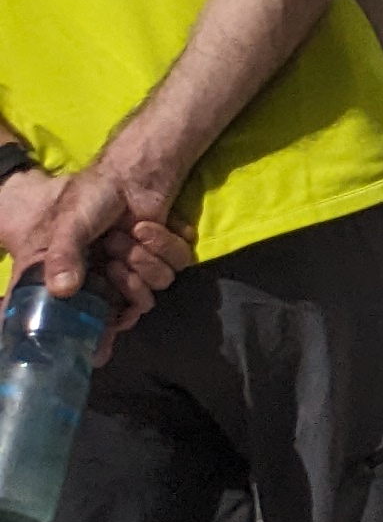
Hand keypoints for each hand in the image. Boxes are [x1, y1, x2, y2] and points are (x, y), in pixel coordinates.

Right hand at [2, 169, 185, 333]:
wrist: (132, 172)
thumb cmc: (92, 198)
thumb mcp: (69, 226)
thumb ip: (64, 256)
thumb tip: (63, 290)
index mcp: (88, 278)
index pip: (97, 318)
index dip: (102, 334)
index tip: (104, 348)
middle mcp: (116, 277)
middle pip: (134, 306)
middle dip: (128, 281)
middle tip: (115, 255)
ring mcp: (145, 265)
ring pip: (159, 285)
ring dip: (146, 257)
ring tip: (131, 233)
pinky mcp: (170, 252)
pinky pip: (180, 262)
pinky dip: (166, 243)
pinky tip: (148, 225)